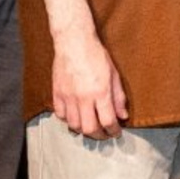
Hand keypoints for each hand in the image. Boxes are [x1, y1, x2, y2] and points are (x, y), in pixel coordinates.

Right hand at [51, 25, 128, 139]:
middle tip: (104, 134)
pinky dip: (68, 120)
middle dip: (99, 136)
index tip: (116, 132)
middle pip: (89, 128)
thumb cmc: (96, 56)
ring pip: (73, 125)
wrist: (74, 43)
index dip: (113, 131)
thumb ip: (119, 97)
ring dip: (83, 130)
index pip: (108, 121)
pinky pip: (60, 115)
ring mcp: (68, 97)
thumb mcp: (114, 75)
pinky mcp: (56, 93)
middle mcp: (83, 98)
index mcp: (100, 92)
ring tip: (91, 128)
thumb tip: (122, 115)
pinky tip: (75, 117)